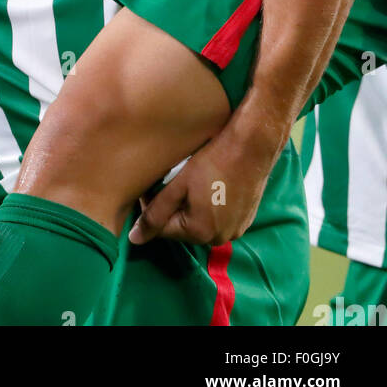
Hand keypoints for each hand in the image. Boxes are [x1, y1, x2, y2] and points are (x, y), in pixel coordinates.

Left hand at [128, 131, 277, 246]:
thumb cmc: (212, 162)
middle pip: (182, 227)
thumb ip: (154, 213)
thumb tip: (135, 239)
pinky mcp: (245, 220)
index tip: (153, 186)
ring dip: (190, 207)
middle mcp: (219, 239)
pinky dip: (209, 206)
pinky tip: (209, 185)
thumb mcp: (177, 185)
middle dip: (172, 207)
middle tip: (171, 181)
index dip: (152, 206)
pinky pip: (218, 218)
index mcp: (199, 233)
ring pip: (200, 223)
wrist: (251, 147)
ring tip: (191, 181)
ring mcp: (235, 230)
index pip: (162, 229)